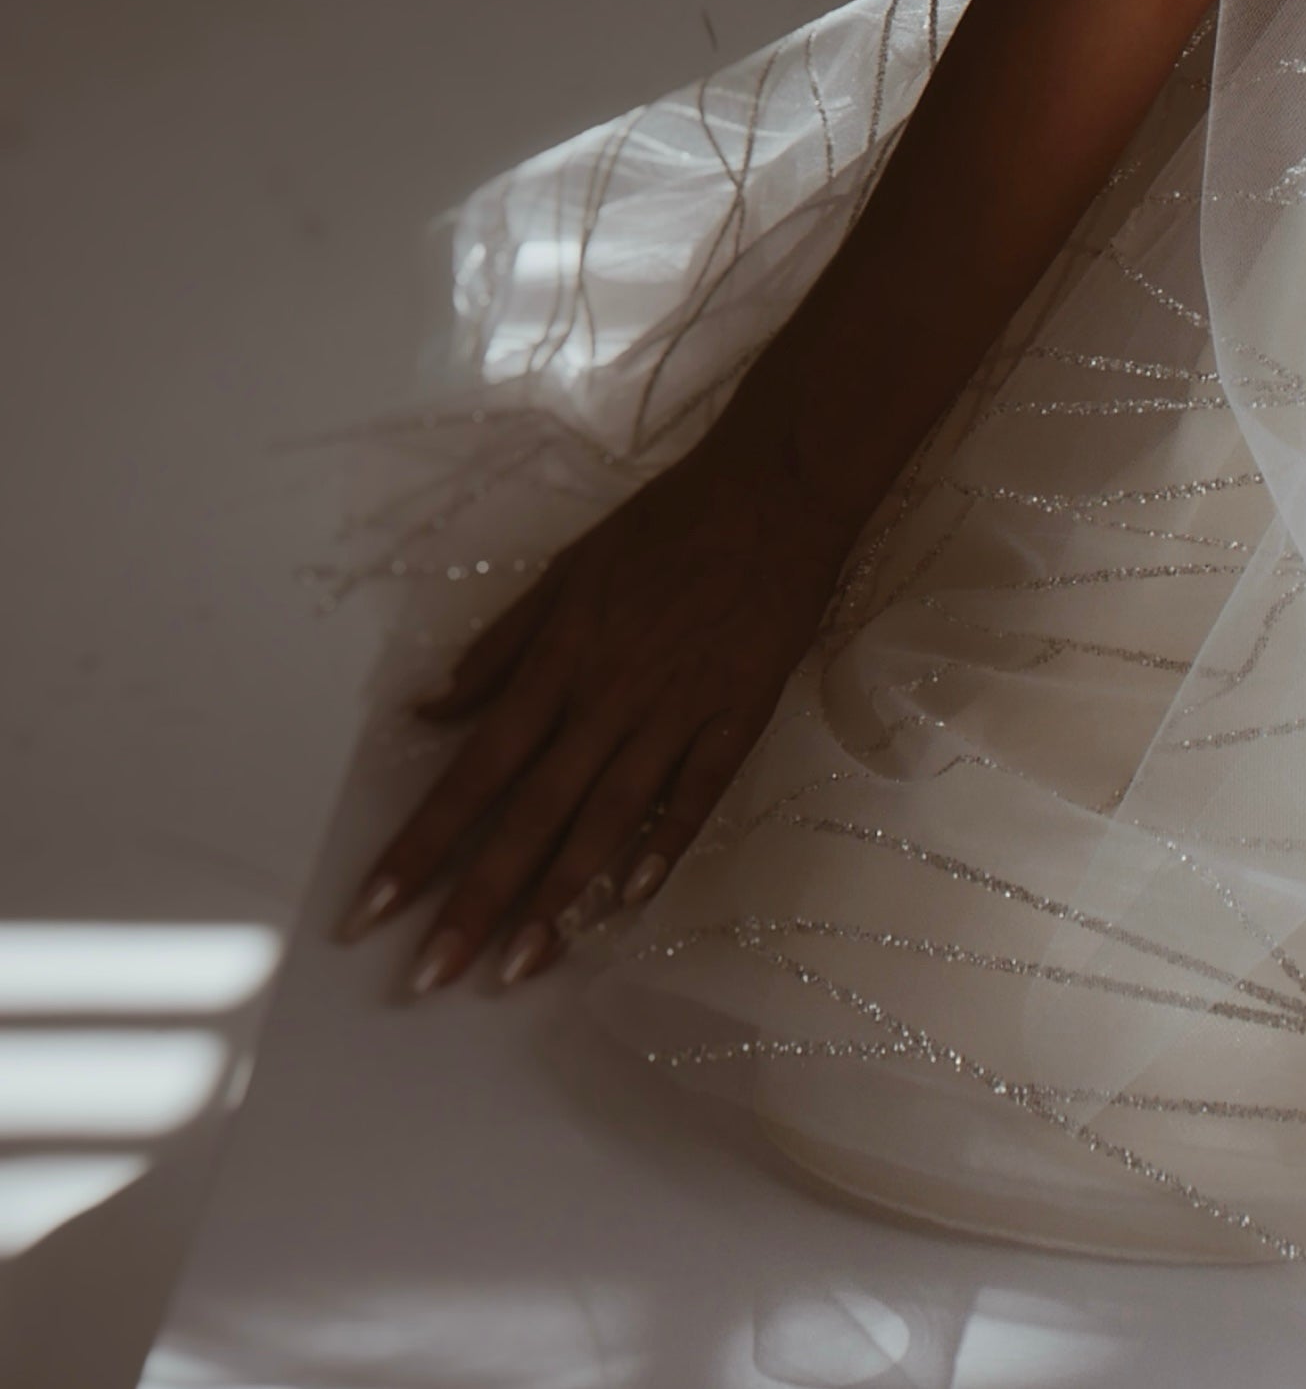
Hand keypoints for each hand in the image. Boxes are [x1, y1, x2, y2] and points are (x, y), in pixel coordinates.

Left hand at [334, 424, 849, 995]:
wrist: (773, 489)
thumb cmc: (663, 526)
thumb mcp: (565, 571)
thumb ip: (499, 647)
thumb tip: (428, 708)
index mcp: (558, 661)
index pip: (474, 770)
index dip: (421, 844)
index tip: (369, 912)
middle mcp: (605, 696)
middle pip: (530, 813)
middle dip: (474, 901)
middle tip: (426, 979)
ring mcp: (675, 709)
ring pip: (607, 818)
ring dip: (558, 897)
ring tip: (514, 969)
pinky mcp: (737, 713)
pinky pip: (697, 791)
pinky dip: (666, 845)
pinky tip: (633, 900)